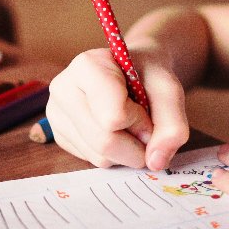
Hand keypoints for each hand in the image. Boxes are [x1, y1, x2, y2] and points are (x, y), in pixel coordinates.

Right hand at [46, 48, 188, 170]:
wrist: (133, 71)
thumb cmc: (147, 75)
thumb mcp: (169, 90)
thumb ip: (172, 124)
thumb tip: (156, 162)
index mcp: (86, 66)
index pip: (113, 116)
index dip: (140, 121)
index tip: (146, 108)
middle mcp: (62, 88)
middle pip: (104, 141)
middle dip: (136, 144)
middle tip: (145, 126)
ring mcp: (56, 113)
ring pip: (99, 156)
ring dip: (126, 151)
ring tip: (129, 124)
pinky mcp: (58, 135)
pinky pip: (92, 160)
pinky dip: (113, 154)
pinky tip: (114, 131)